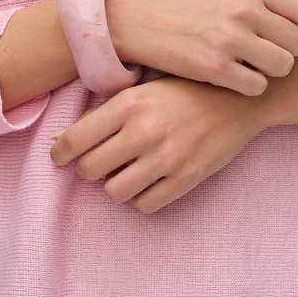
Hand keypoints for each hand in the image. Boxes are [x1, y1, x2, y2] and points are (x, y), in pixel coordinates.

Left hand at [48, 73, 264, 214]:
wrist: (239, 98)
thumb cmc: (184, 91)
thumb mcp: (141, 91)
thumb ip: (100, 115)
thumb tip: (58, 140)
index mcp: (128, 104)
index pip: (74, 141)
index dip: (61, 154)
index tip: (62, 157)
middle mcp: (144, 130)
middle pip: (89, 170)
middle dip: (90, 168)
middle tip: (103, 160)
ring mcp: (167, 156)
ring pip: (114, 192)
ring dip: (116, 185)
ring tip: (128, 171)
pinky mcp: (187, 177)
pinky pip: (146, 205)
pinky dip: (142, 197)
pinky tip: (150, 180)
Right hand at [106, 0, 297, 97]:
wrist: (138, 16)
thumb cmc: (186, 2)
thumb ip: (263, 0)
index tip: (289, 39)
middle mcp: (246, 10)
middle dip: (287, 54)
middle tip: (265, 57)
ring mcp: (230, 38)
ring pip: (282, 67)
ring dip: (270, 72)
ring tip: (250, 67)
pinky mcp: (214, 66)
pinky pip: (257, 86)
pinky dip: (249, 87)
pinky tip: (233, 78)